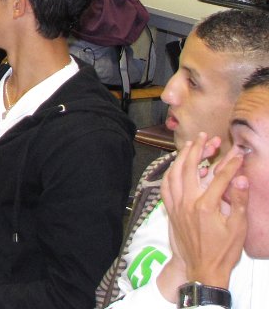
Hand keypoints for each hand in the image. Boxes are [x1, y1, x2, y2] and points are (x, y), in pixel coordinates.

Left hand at [161, 133, 247, 290]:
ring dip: (181, 156)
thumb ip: (238, 201)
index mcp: (205, 205)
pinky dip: (171, 172)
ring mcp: (176, 205)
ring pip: (174, 173)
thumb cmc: (222, 251)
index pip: (219, 176)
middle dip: (198, 149)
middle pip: (189, 167)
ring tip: (191, 145)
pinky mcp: (170, 210)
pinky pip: (166, 185)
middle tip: (206, 137)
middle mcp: (187, 202)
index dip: (230, 163)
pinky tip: (177, 166)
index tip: (238, 153)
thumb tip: (240, 179)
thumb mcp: (238, 228)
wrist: (203, 269)